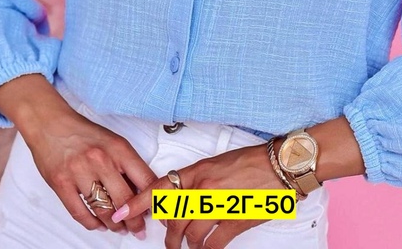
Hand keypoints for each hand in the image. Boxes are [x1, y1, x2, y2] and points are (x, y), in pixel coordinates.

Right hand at [20, 103, 158, 236]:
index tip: (154, 210)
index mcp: (119, 148)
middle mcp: (101, 160)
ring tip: (119, 229)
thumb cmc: (83, 133)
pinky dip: (91, 223)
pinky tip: (98, 225)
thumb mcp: (112, 141)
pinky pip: (79, 213)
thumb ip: (126, 164)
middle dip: (135, 221)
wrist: (51, 123)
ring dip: (114, 225)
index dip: (152, 200)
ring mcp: (80, 172)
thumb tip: (140, 190)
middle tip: (138, 228)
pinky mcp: (61, 183)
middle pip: (126, 200)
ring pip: (104, 210)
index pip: (145, 179)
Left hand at [112, 139, 290, 248]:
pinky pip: (212, 244)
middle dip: (168, 235)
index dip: (137, 202)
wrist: (280, 165)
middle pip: (174, 218)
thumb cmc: (251, 161)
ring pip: (190, 235)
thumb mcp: (218, 163)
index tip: (121, 212)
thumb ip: (197, 180)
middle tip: (169, 242)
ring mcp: (219, 206)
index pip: (160, 187)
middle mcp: (204, 188)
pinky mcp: (235, 222)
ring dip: (186, 247)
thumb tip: (181, 200)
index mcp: (198, 170)